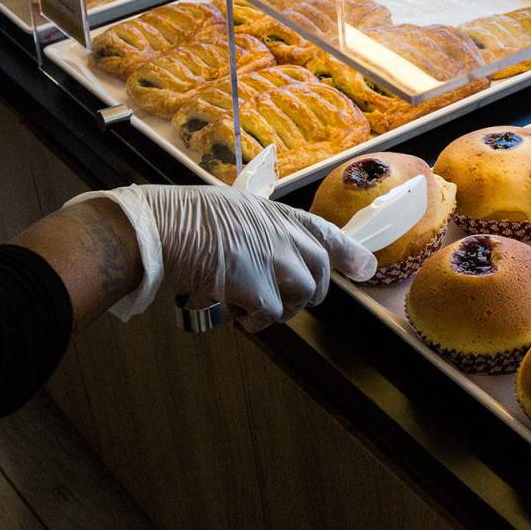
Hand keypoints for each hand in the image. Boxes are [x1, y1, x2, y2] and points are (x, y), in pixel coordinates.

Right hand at [68, 185, 375, 331]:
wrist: (164, 227)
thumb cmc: (188, 217)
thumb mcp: (238, 210)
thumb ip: (264, 230)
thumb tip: (273, 250)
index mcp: (281, 215)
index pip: (327, 234)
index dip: (350, 253)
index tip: (366, 268)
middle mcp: (287, 237)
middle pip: (319, 276)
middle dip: (304, 293)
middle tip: (275, 298)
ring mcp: (277, 263)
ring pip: (301, 298)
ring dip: (278, 307)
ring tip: (246, 301)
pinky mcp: (260, 289)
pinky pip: (271, 316)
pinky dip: (254, 320)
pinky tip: (232, 309)